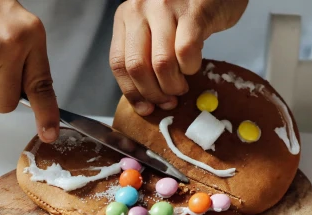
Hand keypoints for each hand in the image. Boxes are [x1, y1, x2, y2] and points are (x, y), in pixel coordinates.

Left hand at [109, 0, 247, 115]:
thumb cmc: (189, 9)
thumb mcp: (156, 25)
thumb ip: (146, 52)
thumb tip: (146, 96)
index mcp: (126, 16)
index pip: (118, 62)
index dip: (132, 92)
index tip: (145, 108)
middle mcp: (140, 9)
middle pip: (137, 67)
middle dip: (153, 93)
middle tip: (168, 100)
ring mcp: (165, 8)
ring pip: (161, 64)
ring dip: (172, 85)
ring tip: (181, 86)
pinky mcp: (193, 12)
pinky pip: (186, 53)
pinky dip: (190, 68)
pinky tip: (193, 65)